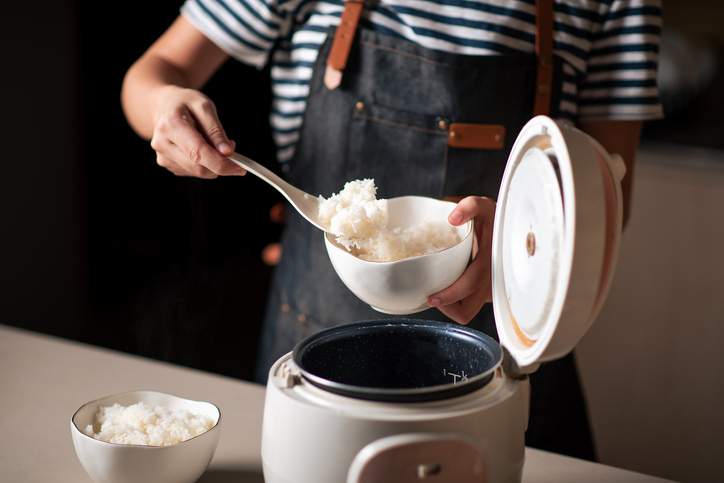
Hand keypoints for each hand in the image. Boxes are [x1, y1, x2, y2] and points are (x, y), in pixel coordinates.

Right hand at [150, 86, 244, 177]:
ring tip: (212, 143)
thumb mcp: (204, 107)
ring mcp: (162, 155)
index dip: (221, 164)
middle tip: (231, 150)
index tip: (240, 168)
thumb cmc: (185, 103)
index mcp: (171, 125)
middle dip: (221, 165)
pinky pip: (191, 171)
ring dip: (212, 164)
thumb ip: (216, 130)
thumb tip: (227, 152)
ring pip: (197, 172)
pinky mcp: (165, 163)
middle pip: (198, 167)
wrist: (163, 105)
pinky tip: (200, 148)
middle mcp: (162, 143)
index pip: (199, 152)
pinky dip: (203, 164)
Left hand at [428, 196, 495, 323]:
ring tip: (438, 291)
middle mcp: (492, 281)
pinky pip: (470, 305)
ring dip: (451, 306)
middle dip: (446, 308)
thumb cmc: (494, 220)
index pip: (469, 286)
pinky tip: (448, 286)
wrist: (510, 228)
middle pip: (466, 311)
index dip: (449, 296)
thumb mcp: (483, 207)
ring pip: (467, 311)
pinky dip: (457, 301)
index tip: (431, 297)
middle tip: (431, 296)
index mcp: (490, 262)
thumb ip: (470, 207)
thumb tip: (453, 218)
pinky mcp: (486, 293)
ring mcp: (490, 290)